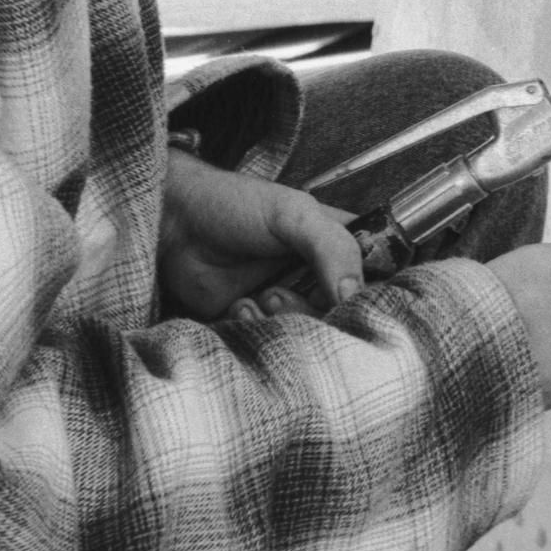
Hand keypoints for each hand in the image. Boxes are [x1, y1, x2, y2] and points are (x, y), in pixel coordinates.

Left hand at [158, 147, 362, 321]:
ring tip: (260, 297)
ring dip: (283, 321)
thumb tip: (352, 295)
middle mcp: (318, 279)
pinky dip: (255, 330)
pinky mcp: (257, 323)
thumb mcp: (293, 214)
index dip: (365, 299)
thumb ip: (332, 248)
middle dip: (315, 315)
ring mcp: (288, 302)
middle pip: (342, 319)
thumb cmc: (235, 205)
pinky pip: (270, 345)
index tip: (345, 302)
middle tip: (282, 293)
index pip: (374, 283)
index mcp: (337, 248)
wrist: (176, 223)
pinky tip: (239, 307)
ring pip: (308, 337)